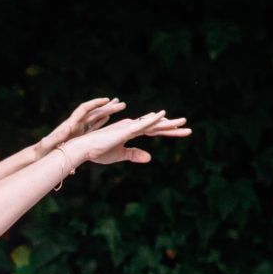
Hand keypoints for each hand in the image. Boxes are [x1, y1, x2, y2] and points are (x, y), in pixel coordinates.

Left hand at [39, 98, 124, 153]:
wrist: (40, 154)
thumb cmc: (43, 150)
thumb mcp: (48, 143)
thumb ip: (56, 137)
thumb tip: (65, 130)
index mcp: (70, 124)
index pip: (84, 109)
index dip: (95, 104)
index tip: (107, 100)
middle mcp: (75, 124)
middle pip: (93, 112)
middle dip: (107, 107)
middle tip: (121, 103)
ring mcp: (78, 129)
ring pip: (95, 118)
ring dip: (106, 112)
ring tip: (119, 106)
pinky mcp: (79, 136)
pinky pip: (92, 127)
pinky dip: (101, 121)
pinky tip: (109, 118)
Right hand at [59, 110, 190, 171]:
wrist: (83, 149)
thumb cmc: (98, 152)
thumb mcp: (120, 155)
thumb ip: (134, 154)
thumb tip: (150, 158)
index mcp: (130, 132)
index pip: (153, 131)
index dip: (167, 132)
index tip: (181, 132)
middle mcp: (132, 127)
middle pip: (156, 127)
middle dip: (172, 128)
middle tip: (188, 129)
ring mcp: (129, 128)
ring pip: (153, 125)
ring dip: (168, 124)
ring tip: (184, 122)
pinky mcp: (125, 131)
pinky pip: (142, 125)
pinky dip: (152, 120)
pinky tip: (163, 115)